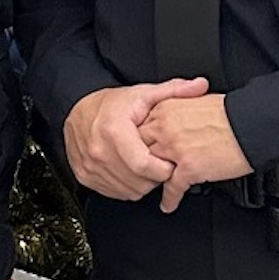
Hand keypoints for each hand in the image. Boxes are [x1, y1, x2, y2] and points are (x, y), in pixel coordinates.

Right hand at [61, 78, 208, 199]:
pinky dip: (127, 187)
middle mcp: (98, 151)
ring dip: (143, 184)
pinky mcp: (85, 176)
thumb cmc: (110, 105)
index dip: (164, 169)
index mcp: (113, 131)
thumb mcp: (143, 94)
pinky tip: (132, 173)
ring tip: (146, 166)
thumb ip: (174, 91)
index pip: (144, 165)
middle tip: (159, 163)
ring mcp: (90, 166)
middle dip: (156, 177)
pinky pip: (114, 193)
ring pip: (128, 191)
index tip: (171, 162)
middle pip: (138, 181)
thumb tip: (200, 86)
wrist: (78, 110)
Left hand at [138, 92, 252, 211]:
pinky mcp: (189, 169)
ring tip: (152, 187)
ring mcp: (175, 150)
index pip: (139, 127)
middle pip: (140, 149)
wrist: (253, 124)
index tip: (138, 149)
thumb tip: (172, 118)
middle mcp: (166, 129)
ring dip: (152, 180)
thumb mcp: (195, 100)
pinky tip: (168, 204)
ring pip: (152, 170)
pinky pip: (172, 188)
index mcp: (166, 109)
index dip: (139, 141)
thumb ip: (177, 109)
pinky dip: (169, 199)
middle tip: (142, 170)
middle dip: (141, 161)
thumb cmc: (232, 112)